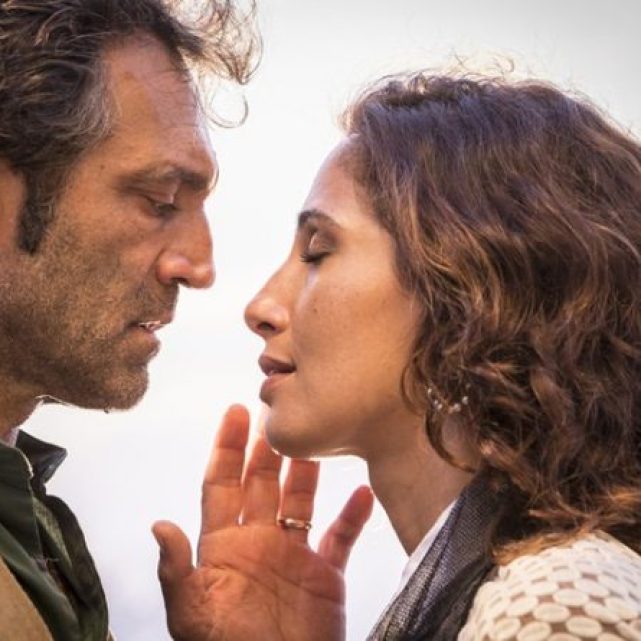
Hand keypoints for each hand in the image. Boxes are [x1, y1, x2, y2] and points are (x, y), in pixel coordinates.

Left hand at [152, 404, 373, 640]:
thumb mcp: (193, 614)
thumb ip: (177, 570)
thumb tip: (159, 525)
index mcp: (223, 547)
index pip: (221, 485)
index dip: (226, 448)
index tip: (235, 412)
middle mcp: (258, 542)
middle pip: (261, 483)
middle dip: (266, 448)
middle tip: (276, 412)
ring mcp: (293, 556)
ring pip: (300, 501)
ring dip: (306, 471)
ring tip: (314, 438)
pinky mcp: (325, 576)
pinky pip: (341, 537)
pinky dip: (353, 516)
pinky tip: (362, 494)